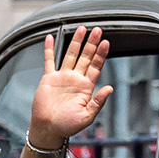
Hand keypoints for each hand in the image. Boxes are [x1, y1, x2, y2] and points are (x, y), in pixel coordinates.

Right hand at [30, 25, 112, 146]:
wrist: (48, 128)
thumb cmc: (68, 125)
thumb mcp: (87, 116)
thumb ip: (98, 101)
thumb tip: (110, 88)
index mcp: (86, 87)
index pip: (96, 67)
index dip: (101, 55)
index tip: (106, 43)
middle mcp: (75, 79)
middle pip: (85, 57)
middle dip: (92, 43)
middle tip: (98, 30)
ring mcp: (62, 77)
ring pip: (70, 55)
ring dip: (76, 42)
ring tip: (82, 29)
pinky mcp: (49, 79)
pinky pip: (49, 61)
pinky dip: (49, 49)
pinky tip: (50, 38)